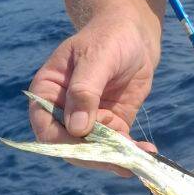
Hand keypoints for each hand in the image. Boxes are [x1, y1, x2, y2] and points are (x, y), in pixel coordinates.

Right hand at [28, 20, 157, 176]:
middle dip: (96, 156)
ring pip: (96, 151)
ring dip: (118, 158)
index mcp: (47, 92)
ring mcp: (87, 120)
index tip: (90, 146)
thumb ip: (85, 90)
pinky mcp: (111, 124)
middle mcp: (63, 111)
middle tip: (122, 160)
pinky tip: (148, 152)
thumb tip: (77, 129)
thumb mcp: (97, 58)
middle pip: (71, 146)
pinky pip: (117, 146)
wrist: (134, 34)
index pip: (46, 128)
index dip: (64, 143)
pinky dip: (131, 152)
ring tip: (141, 159)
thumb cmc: (109, 36)